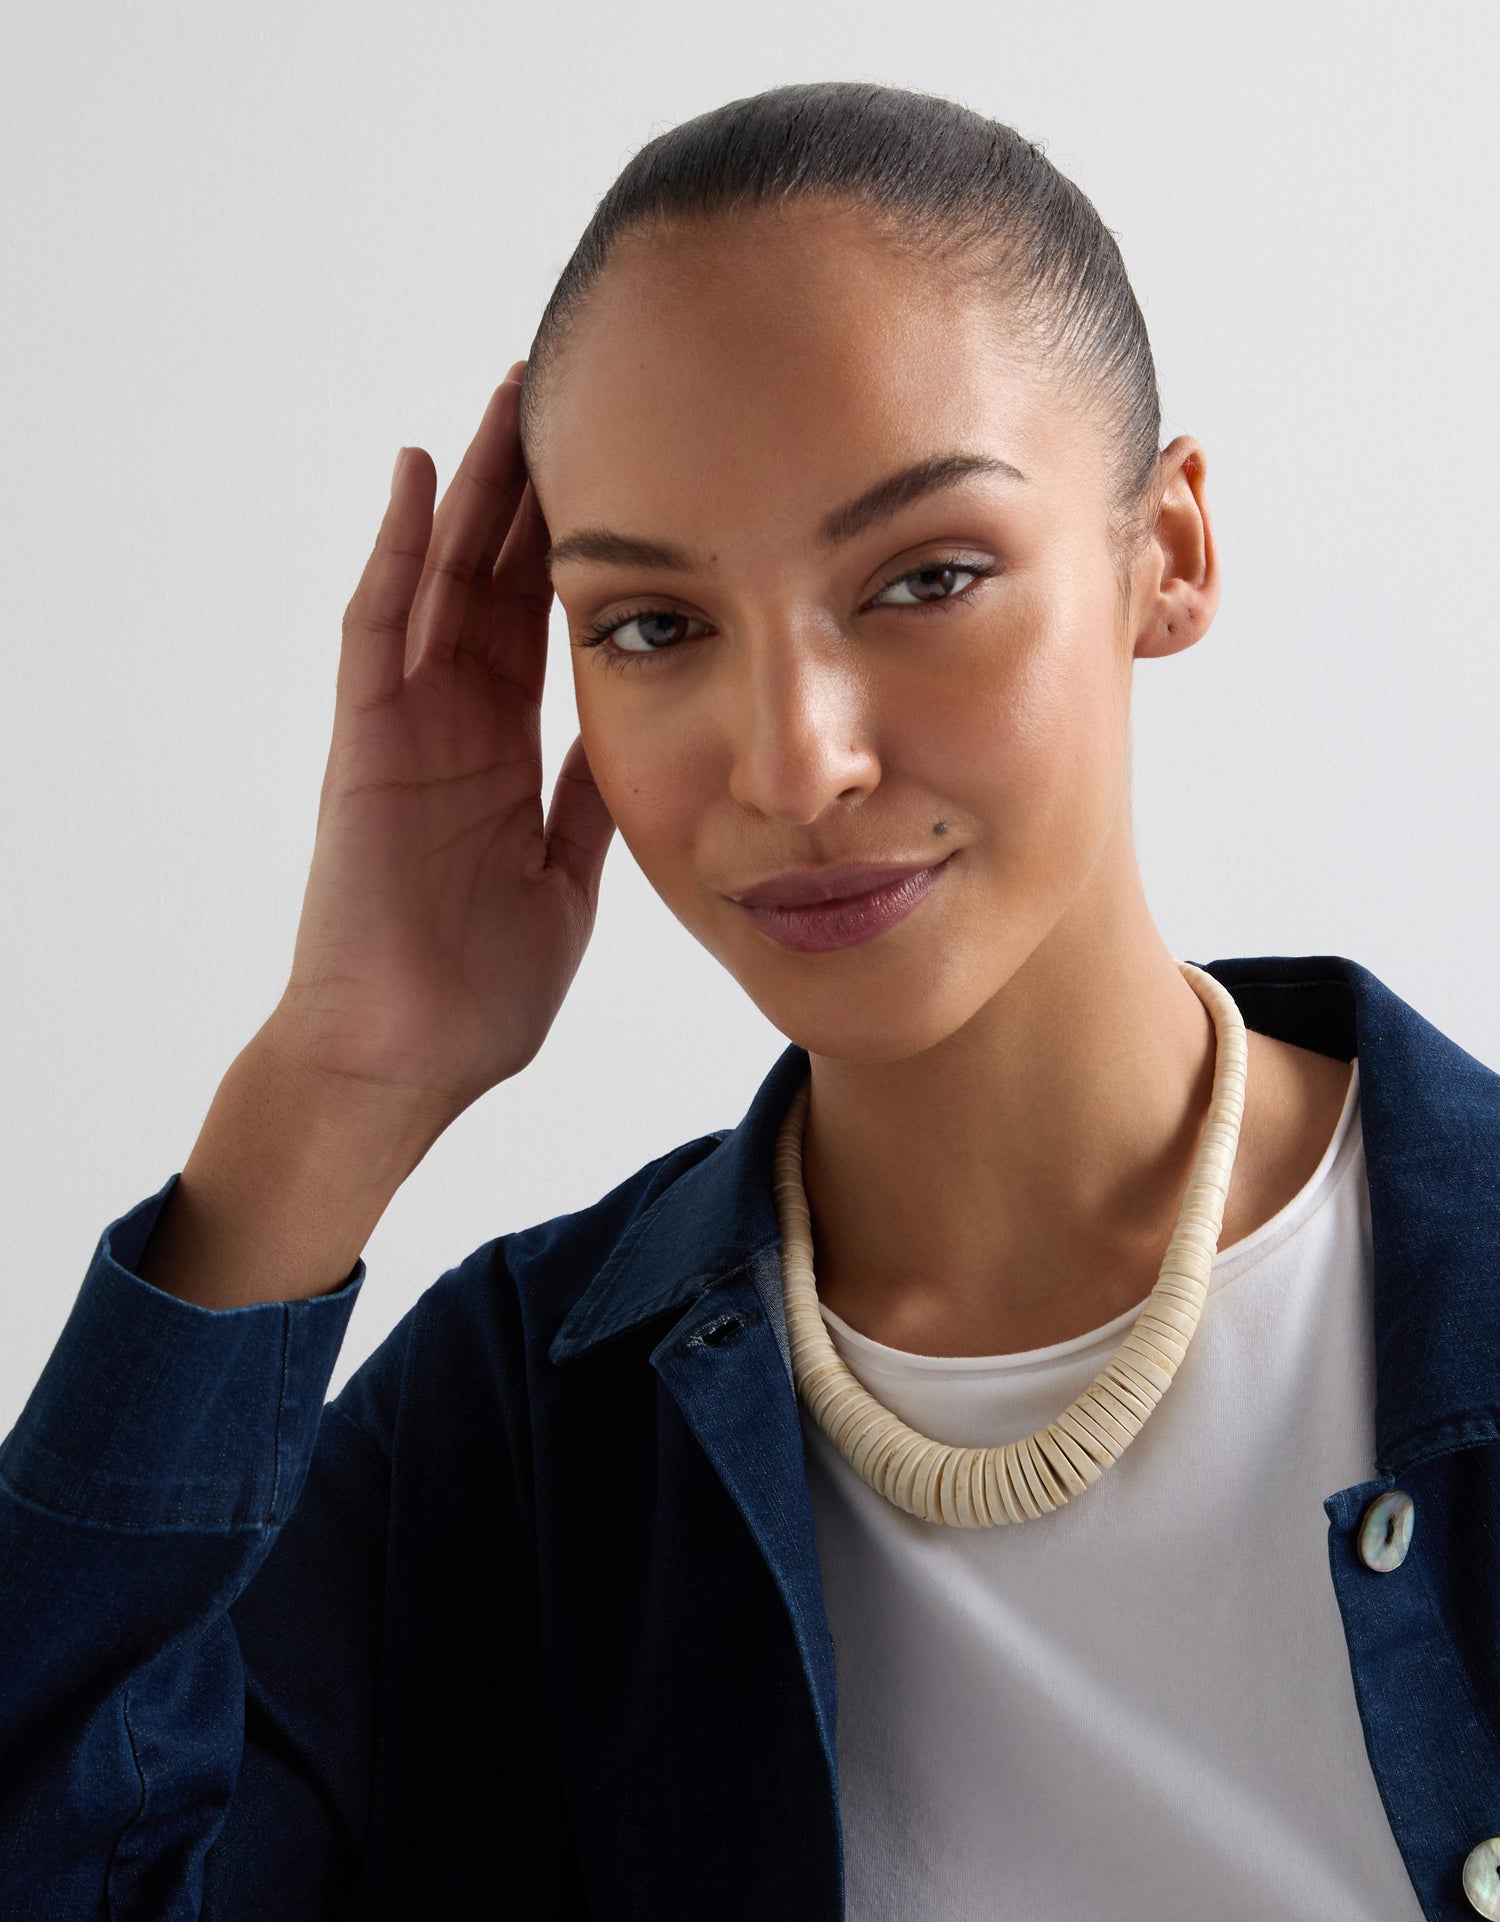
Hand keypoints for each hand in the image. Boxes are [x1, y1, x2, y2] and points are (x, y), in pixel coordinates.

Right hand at [270, 364, 614, 1129]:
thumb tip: (646, 727)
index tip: (635, 471)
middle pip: (497, 579)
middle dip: (533, 489)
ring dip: (476, 492)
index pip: (547, 623)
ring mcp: (405, 726)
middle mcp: (455, 724)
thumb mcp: (567, 878)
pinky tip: (422, 477)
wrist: (405, 1060)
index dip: (583, 546)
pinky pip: (378, 629)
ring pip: (442, 580)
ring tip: (511, 398)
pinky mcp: (365, 742)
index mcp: (508, 754)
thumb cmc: (478, 992)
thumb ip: (591, 798)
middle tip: (574, 393)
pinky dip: (398, 552)